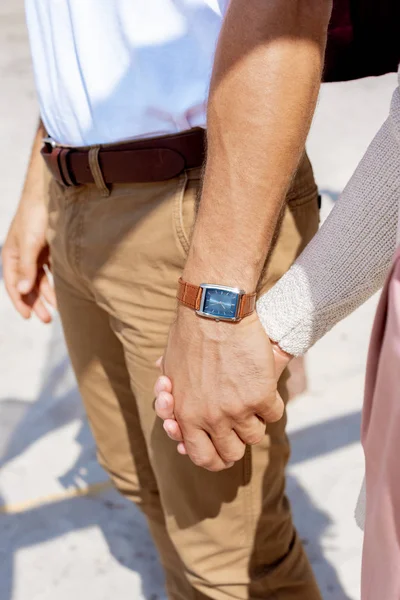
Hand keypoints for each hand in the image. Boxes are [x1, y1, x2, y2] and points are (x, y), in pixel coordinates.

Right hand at [2, 196, 55, 322]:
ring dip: (46, 295)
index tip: (29, 317)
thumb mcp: (30, 244)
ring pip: (40, 280)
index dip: (20, 302)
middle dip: (35, 303)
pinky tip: (63, 293)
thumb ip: (26, 268)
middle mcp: (22, 256)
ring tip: (55, 310)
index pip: (13, 284)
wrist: (50, 193)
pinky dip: (55, 283)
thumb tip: (22, 291)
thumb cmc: (35, 216)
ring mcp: (35, 253)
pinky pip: (50, 272)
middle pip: (27, 285)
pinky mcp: (49, 250)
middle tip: (46, 319)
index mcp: (11, 255)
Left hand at [155, 308, 288, 471]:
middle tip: (239, 426)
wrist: (214, 312)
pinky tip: (265, 388)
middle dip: (236, 443)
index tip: (220, 447)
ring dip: (255, 422)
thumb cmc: (189, 334)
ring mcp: (237, 410)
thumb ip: (173, 394)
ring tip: (251, 400)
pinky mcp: (261, 396)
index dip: (213, 457)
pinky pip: (273, 415)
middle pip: (231, 454)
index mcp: (186, 414)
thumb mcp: (171, 368)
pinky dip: (271, 405)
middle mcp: (211, 418)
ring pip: (254, 437)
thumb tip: (169, 404)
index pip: (201, 457)